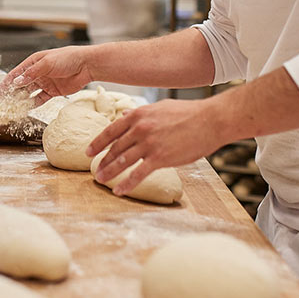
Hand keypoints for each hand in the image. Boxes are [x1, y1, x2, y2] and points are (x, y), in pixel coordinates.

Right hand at [0, 46, 92, 104]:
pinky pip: (39, 99)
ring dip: (20, 100)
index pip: (15, 74)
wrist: (86, 65)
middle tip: (0, 104)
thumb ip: (32, 73)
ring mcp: (44, 82)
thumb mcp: (47, 63)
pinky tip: (26, 109)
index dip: (5, 84)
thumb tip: (17, 81)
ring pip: (28, 93)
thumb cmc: (68, 58)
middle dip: (10, 94)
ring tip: (11, 108)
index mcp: (33, 62)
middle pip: (20, 85)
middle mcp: (37, 73)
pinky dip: (33, 104)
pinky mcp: (52, 91)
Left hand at [86, 98, 223, 195]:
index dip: (97, 143)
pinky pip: (138, 173)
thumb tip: (123, 116)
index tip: (88, 152)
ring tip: (101, 180)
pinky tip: (119, 190)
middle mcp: (140, 128)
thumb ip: (141, 114)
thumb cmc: (188, 113)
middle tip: (95, 170)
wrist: (210, 120)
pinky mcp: (160, 158)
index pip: (111, 130)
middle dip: (102, 160)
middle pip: (115, 148)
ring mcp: (149, 143)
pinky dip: (126, 184)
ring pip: (122, 161)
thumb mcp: (160, 107)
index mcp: (139, 115)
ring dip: (109, 172)